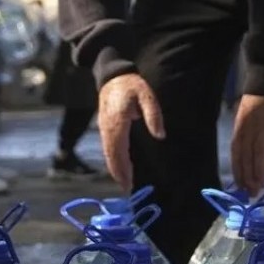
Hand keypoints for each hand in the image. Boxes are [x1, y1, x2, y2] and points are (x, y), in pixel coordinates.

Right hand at [98, 73, 164, 191]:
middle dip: (118, 172)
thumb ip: (153, 115)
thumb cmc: (132, 85)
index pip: (118, 148)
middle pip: (111, 154)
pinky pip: (106, 147)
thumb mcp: (147, 96)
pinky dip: (112, 159)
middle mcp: (107, 127)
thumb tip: (160, 135)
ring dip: (114, 168)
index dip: (122, 166)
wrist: (113, 75)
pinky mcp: (103, 126)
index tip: (129, 180)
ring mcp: (103, 127)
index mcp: (117, 121)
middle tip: (128, 188)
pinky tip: (118, 166)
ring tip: (124, 182)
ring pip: (107, 152)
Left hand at [230, 94, 263, 193]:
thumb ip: (245, 133)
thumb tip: (245, 156)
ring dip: (259, 171)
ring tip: (260, 186)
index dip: (237, 169)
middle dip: (248, 176)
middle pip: (247, 155)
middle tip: (251, 192)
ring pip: (260, 152)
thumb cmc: (257, 97)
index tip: (239, 185)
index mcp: (240, 125)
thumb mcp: (244, 114)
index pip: (236, 152)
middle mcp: (250, 128)